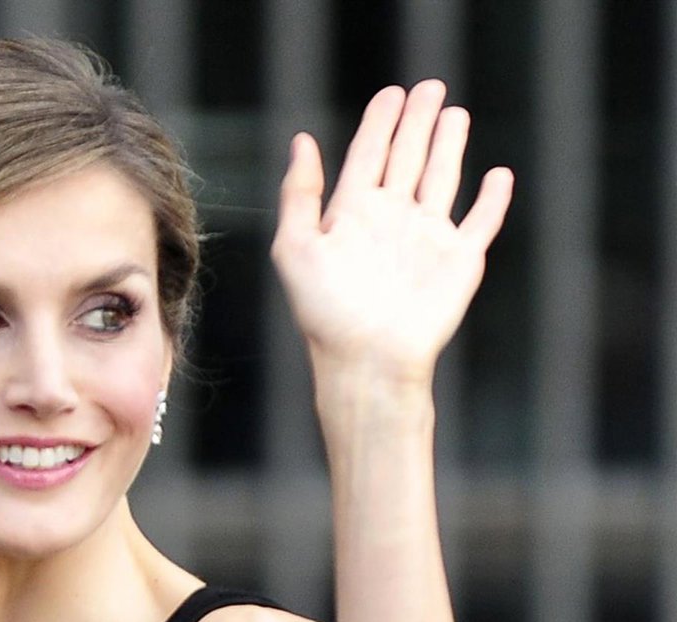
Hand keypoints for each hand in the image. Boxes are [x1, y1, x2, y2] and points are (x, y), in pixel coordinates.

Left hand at [271, 81, 513, 386]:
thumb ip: (299, 194)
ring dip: (449, 147)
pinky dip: (493, 200)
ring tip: (455, 114)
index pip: (367, 156)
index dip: (378, 123)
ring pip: (442, 180)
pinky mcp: (458, 261)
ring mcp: (426, 239)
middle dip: (417, 122)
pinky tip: (499, 175)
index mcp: (352, 215)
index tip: (391, 93)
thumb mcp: (296, 247)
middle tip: (429, 87)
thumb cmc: (325, 312)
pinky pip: (480, 222)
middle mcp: (390, 221)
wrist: (368, 359)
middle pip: (406, 158)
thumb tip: (302, 141)